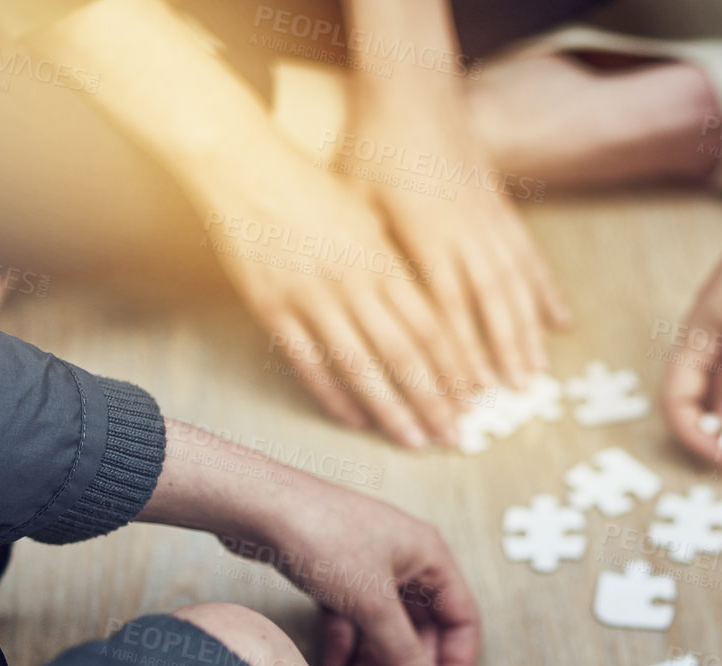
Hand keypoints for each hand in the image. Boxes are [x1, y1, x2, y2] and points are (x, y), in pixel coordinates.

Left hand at [143, 420, 480, 665]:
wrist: (260, 506)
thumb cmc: (322, 532)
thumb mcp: (372, 603)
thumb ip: (404, 652)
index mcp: (429, 555)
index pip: (461, 615)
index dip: (456, 657)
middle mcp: (405, 557)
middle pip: (422, 622)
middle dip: (409, 661)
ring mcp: (369, 563)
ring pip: (384, 622)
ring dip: (374, 657)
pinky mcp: (337, 569)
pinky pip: (352, 613)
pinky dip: (345, 639)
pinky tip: (332, 661)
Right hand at [193, 137, 477, 446]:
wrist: (248, 170)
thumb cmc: (317, 195)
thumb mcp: (372, 220)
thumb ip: (401, 267)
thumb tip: (439, 314)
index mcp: (383, 260)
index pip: (431, 326)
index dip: (454, 369)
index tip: (473, 401)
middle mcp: (353, 282)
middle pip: (403, 354)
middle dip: (432, 401)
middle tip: (453, 436)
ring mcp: (311, 297)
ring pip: (358, 366)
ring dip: (390, 409)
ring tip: (414, 440)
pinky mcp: (272, 308)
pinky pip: (308, 362)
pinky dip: (333, 395)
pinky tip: (355, 420)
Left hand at [345, 102, 568, 388]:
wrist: (414, 89)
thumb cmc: (374, 143)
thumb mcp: (355, 198)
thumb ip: (372, 252)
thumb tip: (373, 308)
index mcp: (426, 234)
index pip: (446, 308)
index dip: (459, 355)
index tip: (467, 394)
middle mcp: (468, 233)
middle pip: (491, 307)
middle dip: (503, 358)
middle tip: (513, 400)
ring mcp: (491, 222)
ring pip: (518, 288)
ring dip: (529, 335)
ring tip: (539, 375)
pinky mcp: (503, 210)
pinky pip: (531, 260)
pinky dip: (547, 294)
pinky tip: (560, 323)